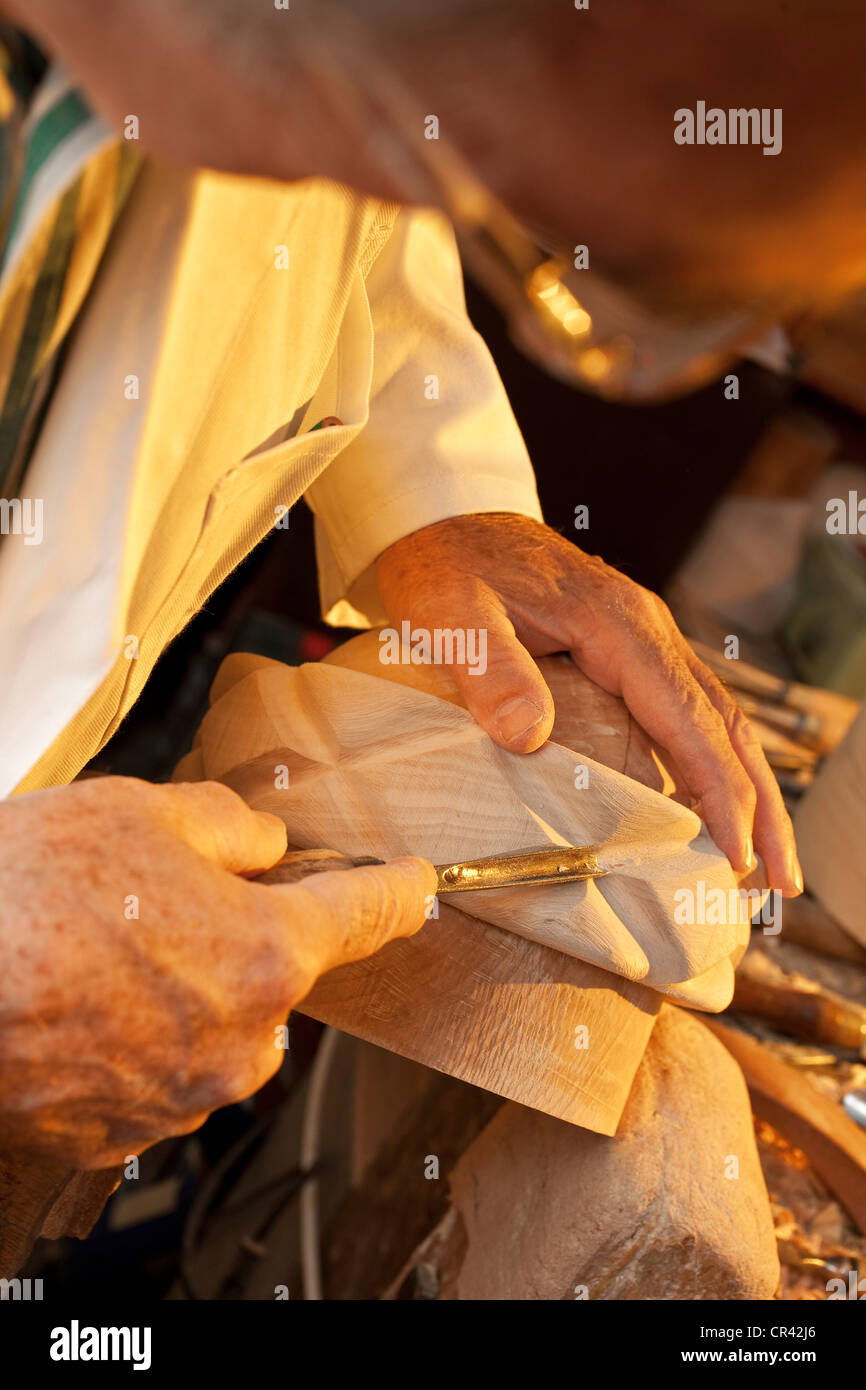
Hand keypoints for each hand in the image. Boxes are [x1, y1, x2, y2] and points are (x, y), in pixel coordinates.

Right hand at [0, 777, 434, 1166]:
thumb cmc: (24, 897)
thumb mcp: (138, 812)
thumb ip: (230, 825)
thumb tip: (264, 845)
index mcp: (267, 954)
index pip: (370, 914)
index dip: (399, 888)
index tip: (416, 883)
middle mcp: (243, 1041)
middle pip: (280, 970)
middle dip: (245, 928)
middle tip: (167, 894)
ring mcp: (186, 1096)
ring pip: (222, 1020)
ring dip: (188, 982)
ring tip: (104, 945)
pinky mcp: (131, 1132)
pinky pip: (168, 1064)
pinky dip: (144, 1029)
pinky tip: (85, 991)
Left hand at [376, 513, 801, 895]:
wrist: (446, 523)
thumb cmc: (447, 568)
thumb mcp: (451, 614)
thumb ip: (490, 670)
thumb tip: (530, 738)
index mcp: (618, 624)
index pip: (687, 719)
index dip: (718, 790)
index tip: (736, 853)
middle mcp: (647, 631)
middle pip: (726, 725)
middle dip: (762, 805)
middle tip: (784, 882)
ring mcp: (642, 641)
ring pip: (716, 721)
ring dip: (747, 790)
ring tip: (765, 864)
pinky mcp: (628, 654)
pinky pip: (686, 715)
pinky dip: (710, 767)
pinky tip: (709, 811)